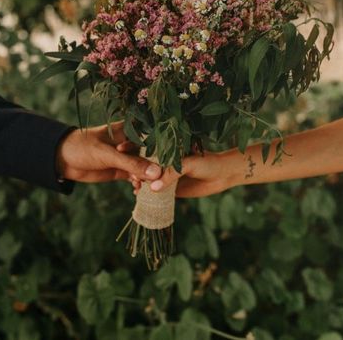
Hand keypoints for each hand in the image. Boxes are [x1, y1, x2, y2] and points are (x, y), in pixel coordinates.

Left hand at [55, 121, 161, 182]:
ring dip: (148, 177)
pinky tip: (138, 190)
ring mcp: (126, 156)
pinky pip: (135, 177)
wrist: (61, 159)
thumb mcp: (108, 154)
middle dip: (158, 167)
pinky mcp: (121, 169)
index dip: (165, 148)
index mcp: (130, 129)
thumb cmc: (83, 147)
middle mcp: (131, 142)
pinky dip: (138, 183)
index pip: (153, 136)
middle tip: (162, 179)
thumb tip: (156, 173)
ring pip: (145, 167)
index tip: (174, 162)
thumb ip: (131, 164)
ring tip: (149, 187)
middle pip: (152, 154)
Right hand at [117, 147, 234, 197]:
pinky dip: (146, 194)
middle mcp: (164, 160)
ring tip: (133, 186)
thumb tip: (153, 188)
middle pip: (142, 163)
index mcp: (167, 148)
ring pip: (147, 178)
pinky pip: (155, 192)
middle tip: (126, 174)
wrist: (223, 176)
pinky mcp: (171, 188)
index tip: (119, 148)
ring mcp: (166, 175)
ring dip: (138, 182)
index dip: (131, 147)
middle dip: (132, 167)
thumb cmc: (208, 163)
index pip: (145, 146)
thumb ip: (171, 174)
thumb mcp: (188, 164)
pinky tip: (138, 195)